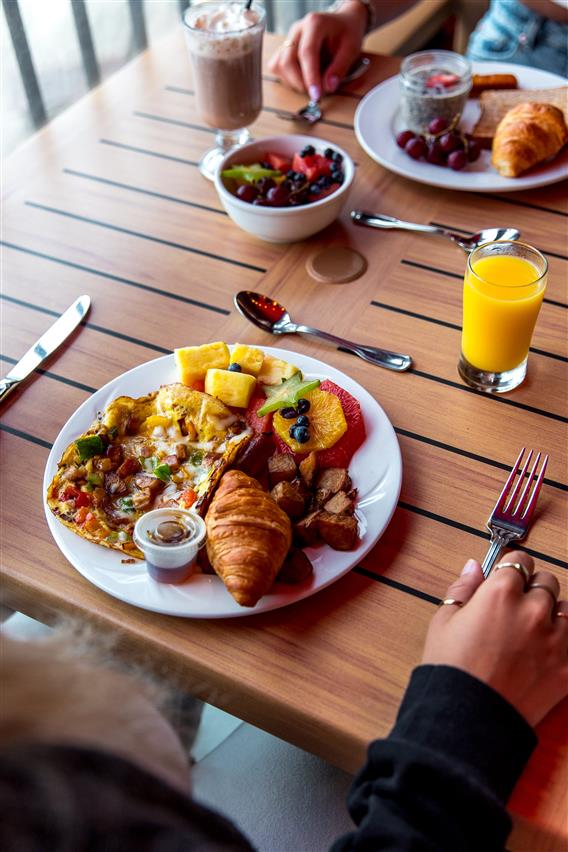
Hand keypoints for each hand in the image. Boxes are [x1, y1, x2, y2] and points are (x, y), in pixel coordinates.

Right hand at [267, 4, 366, 98]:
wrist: (342, 23)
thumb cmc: (347, 34)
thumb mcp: (351, 49)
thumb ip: (339, 68)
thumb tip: (327, 87)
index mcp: (314, 23)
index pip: (306, 52)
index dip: (310, 76)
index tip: (316, 95)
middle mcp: (297, 29)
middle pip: (288, 61)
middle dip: (300, 83)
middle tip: (316, 93)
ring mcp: (288, 38)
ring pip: (279, 65)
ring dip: (293, 82)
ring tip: (311, 83)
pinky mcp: (283, 48)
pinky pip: (276, 66)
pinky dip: (286, 78)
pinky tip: (301, 78)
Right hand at [422, 552, 567, 726]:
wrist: (467, 719)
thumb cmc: (451, 669)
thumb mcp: (444, 621)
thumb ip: (463, 588)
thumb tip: (475, 567)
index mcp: (500, 592)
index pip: (520, 561)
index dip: (512, 568)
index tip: (507, 577)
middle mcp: (533, 610)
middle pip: (547, 581)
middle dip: (533, 588)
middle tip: (517, 606)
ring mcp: (554, 639)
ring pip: (567, 609)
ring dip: (552, 613)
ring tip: (534, 629)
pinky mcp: (567, 667)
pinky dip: (561, 640)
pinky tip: (545, 650)